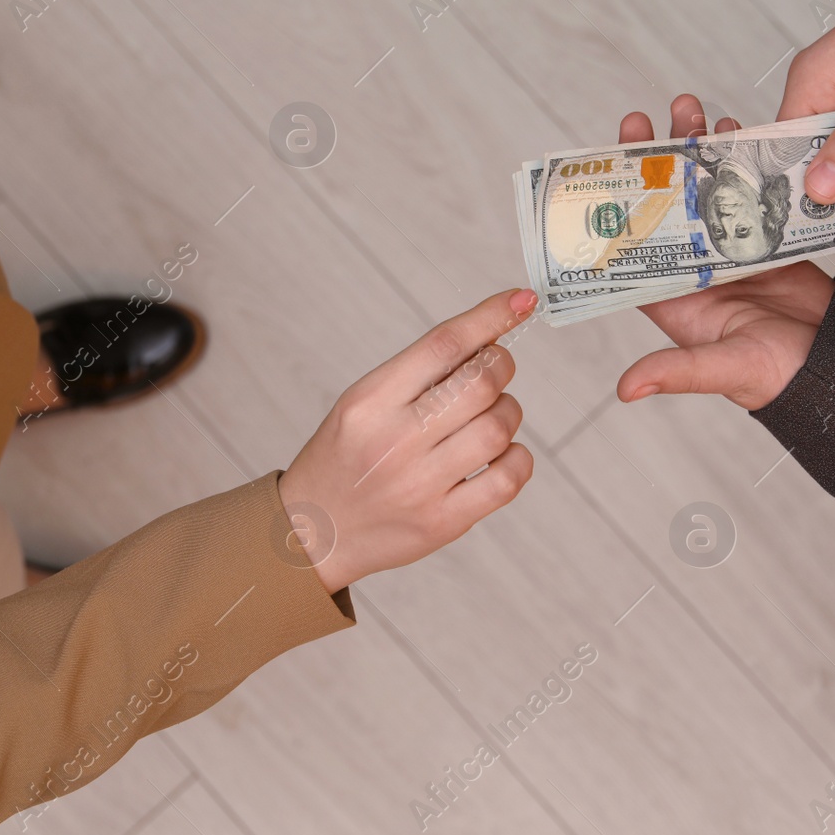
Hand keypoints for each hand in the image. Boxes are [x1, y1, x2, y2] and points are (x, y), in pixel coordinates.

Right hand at [279, 289, 536, 592]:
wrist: (313, 534)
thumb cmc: (345, 458)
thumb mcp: (362, 404)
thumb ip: (418, 375)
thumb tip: (490, 337)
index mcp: (370, 401)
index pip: (443, 345)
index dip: (489, 316)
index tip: (521, 300)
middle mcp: (394, 440)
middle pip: (481, 383)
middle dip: (500, 367)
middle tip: (493, 372)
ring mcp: (419, 485)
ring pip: (498, 427)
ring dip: (508, 413)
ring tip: (488, 417)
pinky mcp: (442, 522)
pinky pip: (507, 479)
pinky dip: (516, 458)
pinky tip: (499, 455)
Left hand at [616, 96, 834, 408]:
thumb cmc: (777, 375)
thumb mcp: (723, 369)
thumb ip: (677, 371)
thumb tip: (628, 388)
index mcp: (672, 297)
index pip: (632, 243)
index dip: (617, 203)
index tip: (607, 163)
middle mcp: (693, 269)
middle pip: (662, 205)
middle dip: (651, 161)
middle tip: (644, 119)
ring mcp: (729, 249)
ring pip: (702, 188)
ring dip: (694, 148)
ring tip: (688, 108)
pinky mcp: (763, 237)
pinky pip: (745, 188)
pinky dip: (738, 158)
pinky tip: (732, 127)